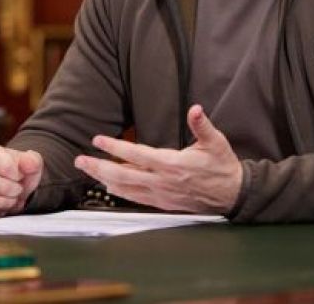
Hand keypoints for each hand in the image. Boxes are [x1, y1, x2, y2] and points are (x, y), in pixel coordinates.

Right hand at [0, 144, 43, 217]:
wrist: (15, 184)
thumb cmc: (20, 170)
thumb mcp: (32, 162)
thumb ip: (32, 161)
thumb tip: (30, 164)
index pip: (5, 166)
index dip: (17, 175)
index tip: (20, 176)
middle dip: (11, 190)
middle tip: (18, 190)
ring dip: (5, 202)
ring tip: (13, 198)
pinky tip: (3, 206)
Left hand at [73, 105, 242, 213]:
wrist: (233, 195)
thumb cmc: (223, 166)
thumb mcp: (216, 142)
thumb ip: (202, 125)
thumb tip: (196, 109)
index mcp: (172, 165)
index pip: (137, 155)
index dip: (115, 148)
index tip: (97, 140)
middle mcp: (162, 182)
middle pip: (123, 176)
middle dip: (99, 167)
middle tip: (79, 159)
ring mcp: (161, 195)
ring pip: (125, 189)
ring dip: (103, 180)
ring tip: (87, 170)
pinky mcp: (163, 203)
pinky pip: (135, 198)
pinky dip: (119, 192)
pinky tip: (108, 186)